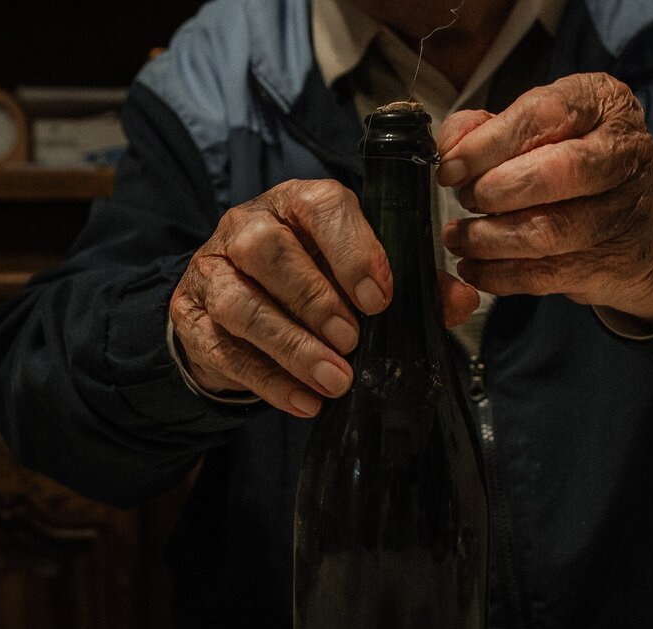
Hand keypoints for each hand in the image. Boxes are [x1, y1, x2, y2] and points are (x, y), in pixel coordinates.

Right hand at [170, 179, 481, 416]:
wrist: (237, 312)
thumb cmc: (310, 282)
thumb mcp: (358, 275)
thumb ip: (411, 285)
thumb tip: (461, 301)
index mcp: (296, 203)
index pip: (320, 206)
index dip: (351, 250)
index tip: (379, 298)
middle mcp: (247, 226)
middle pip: (267, 250)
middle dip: (314, 299)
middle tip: (352, 341)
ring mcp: (212, 270)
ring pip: (238, 301)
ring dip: (289, 344)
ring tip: (333, 380)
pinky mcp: (191, 317)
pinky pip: (222, 348)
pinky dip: (267, 379)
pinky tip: (304, 402)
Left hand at [436, 73, 652, 328]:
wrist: (636, 227)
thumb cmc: (572, 167)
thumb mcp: (533, 131)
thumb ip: (484, 129)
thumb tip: (448, 146)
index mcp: (602, 103)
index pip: (544, 114)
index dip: (488, 144)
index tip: (450, 167)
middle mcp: (623, 151)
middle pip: (555, 171)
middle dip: (493, 190)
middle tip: (466, 199)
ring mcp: (622, 210)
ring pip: (547, 229)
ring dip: (488, 238)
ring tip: (460, 237)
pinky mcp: (608, 262)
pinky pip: (544, 274)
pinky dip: (497, 275)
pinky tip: (474, 267)